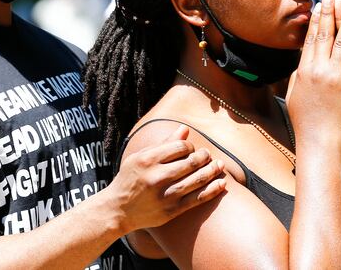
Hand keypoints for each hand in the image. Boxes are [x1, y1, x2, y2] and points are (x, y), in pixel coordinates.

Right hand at [107, 125, 225, 232]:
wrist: (118, 209)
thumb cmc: (131, 178)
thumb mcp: (141, 157)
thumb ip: (163, 143)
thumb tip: (185, 128)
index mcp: (147, 160)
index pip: (180, 147)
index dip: (190, 146)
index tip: (191, 149)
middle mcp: (156, 177)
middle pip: (191, 162)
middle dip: (204, 156)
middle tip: (208, 155)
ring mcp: (165, 195)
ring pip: (197, 180)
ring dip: (212, 171)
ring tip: (219, 165)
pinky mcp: (171, 211)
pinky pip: (198, 199)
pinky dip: (213, 190)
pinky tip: (222, 183)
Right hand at [288, 0, 340, 145]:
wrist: (321, 138)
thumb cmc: (305, 120)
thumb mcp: (294, 94)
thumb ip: (299, 75)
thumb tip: (303, 61)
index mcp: (303, 70)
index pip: (310, 38)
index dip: (315, 20)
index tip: (318, 6)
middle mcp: (318, 68)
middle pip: (324, 33)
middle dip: (329, 12)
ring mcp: (335, 74)